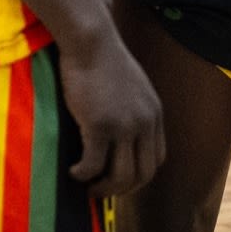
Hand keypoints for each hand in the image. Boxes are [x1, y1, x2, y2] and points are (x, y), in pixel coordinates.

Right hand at [57, 27, 165, 199]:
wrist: (91, 42)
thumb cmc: (104, 61)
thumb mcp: (132, 87)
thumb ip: (134, 110)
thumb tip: (122, 135)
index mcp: (154, 114)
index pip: (157, 159)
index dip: (138, 176)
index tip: (117, 178)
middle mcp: (145, 123)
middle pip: (143, 174)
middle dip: (121, 190)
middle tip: (100, 190)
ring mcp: (124, 125)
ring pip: (121, 176)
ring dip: (103, 189)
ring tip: (86, 185)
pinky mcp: (99, 125)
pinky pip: (93, 166)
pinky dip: (82, 175)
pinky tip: (73, 171)